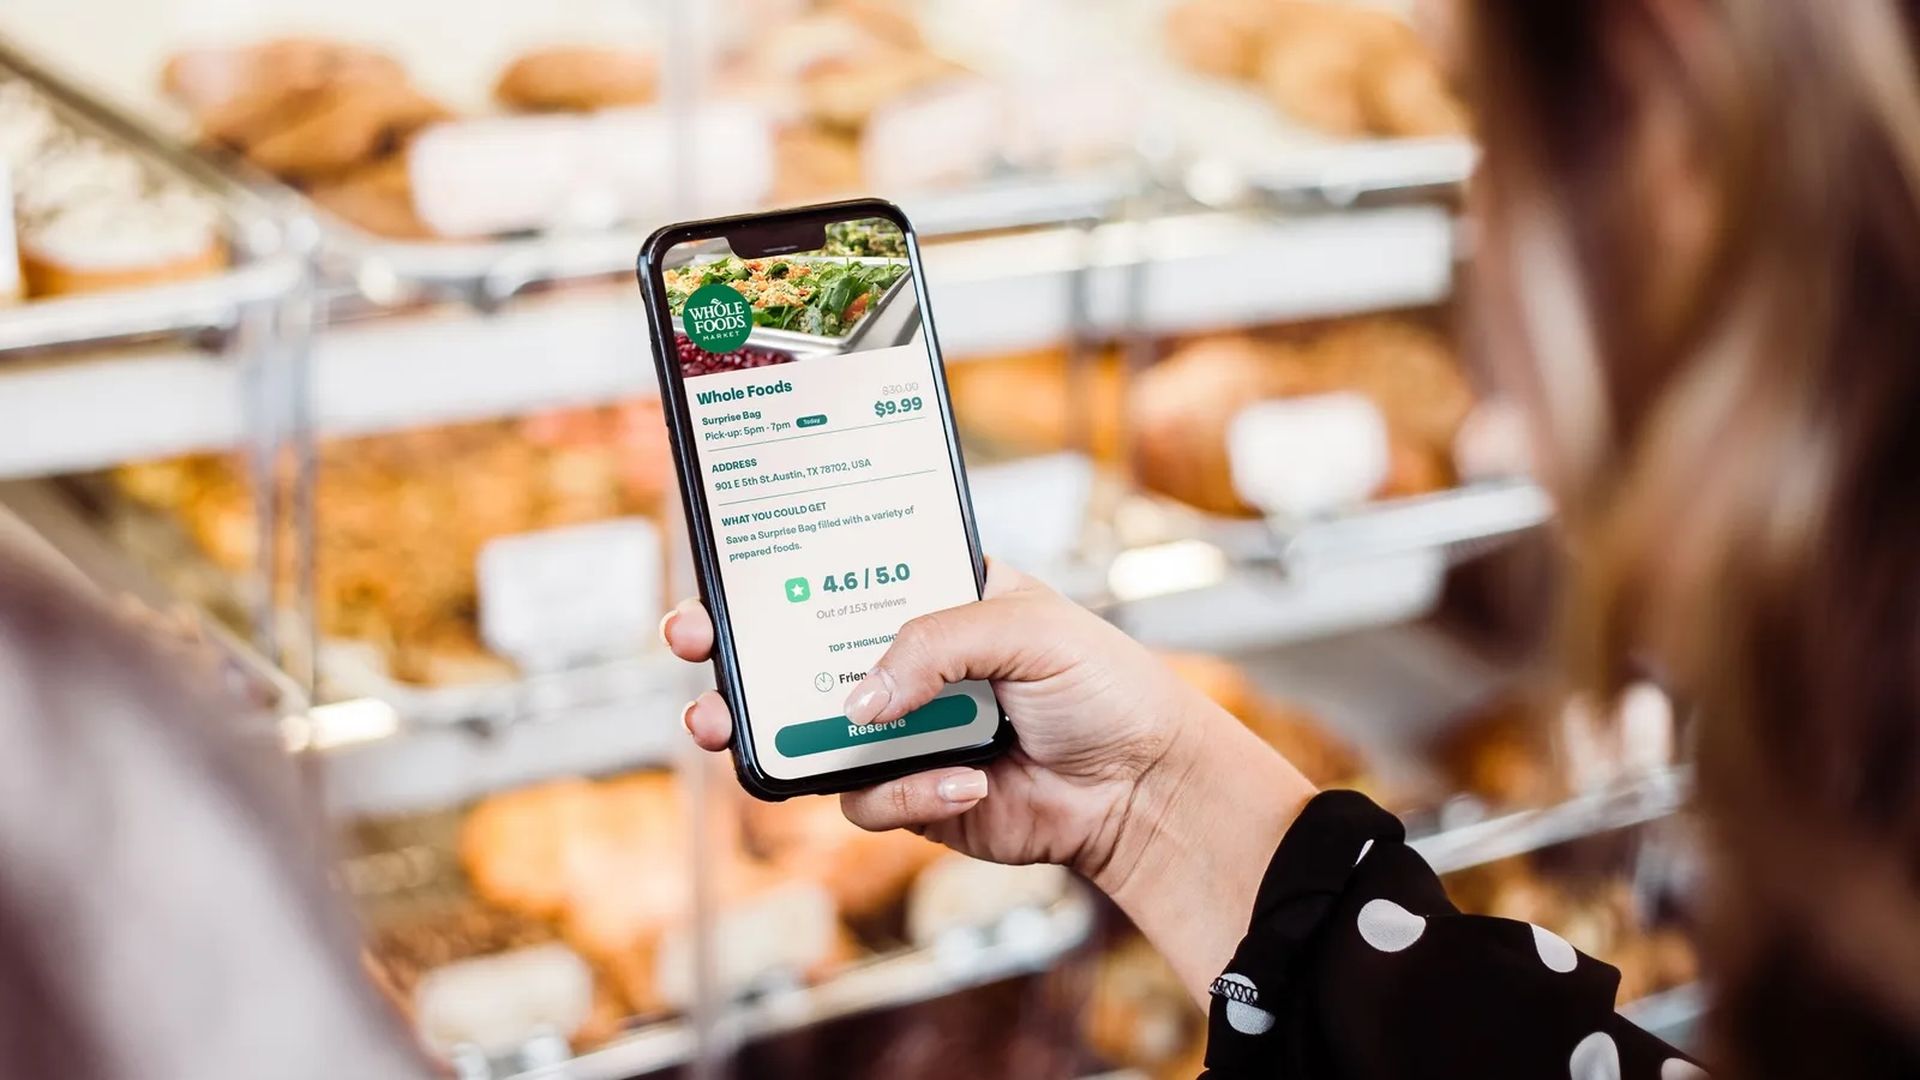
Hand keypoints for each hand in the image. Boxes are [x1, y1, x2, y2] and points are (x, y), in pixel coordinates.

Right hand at [662, 560, 1201, 878]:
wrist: (1143, 788)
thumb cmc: (1103, 686)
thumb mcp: (1027, 627)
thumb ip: (934, 644)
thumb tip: (857, 699)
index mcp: (932, 598)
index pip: (840, 573)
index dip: (777, 571)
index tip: (722, 567)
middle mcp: (907, 662)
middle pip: (797, 654)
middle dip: (734, 652)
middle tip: (691, 646)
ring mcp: (903, 731)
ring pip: (806, 733)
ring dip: (768, 733)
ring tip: (732, 731)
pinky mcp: (911, 797)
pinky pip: (864, 799)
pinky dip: (908, 793)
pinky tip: (968, 782)